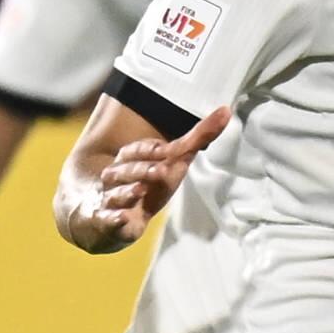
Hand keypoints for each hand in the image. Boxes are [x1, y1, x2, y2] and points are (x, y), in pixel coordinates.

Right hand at [65, 106, 229, 252]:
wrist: (111, 216)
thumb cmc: (149, 183)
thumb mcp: (175, 161)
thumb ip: (198, 138)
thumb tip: (226, 110)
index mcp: (132, 158)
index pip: (139, 150)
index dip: (150, 149)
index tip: (165, 150)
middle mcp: (118, 175)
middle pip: (128, 169)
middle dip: (143, 169)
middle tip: (161, 171)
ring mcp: (110, 198)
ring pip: (116, 193)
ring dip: (127, 192)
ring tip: (140, 190)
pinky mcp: (106, 222)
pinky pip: (107, 221)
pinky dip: (113, 220)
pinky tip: (121, 219)